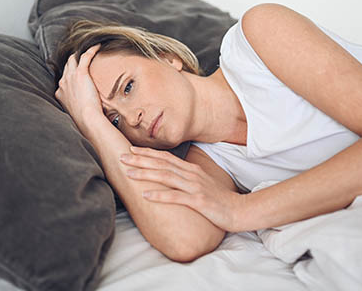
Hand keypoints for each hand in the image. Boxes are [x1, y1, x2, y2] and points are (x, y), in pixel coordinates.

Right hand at [54, 44, 102, 127]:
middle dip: (73, 61)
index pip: (64, 78)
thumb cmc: (85, 120)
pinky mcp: (80, 73)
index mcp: (60, 92)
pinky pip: (85, 56)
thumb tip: (87, 107)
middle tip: (84, 58)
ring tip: (90, 50)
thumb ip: (78, 105)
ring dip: (80, 54)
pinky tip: (98, 46)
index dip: (71, 74)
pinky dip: (91, 50)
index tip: (78, 73)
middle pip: (67, 66)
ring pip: (73, 59)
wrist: (86, 119)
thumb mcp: (77, 112)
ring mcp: (70, 77)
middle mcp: (62, 82)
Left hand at [121, 146, 245, 231]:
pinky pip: (176, 197)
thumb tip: (169, 174)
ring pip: (166, 176)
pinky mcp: (199, 201)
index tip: (131, 150)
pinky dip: (159, 195)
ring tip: (129, 173)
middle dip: (141, 159)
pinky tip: (146, 196)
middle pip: (162, 163)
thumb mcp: (201, 183)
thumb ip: (185, 177)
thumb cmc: (218, 198)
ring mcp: (195, 187)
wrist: (239, 210)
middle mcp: (191, 174)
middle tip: (122, 156)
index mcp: (191, 169)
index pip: (166, 157)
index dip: (148, 153)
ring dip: (145, 174)